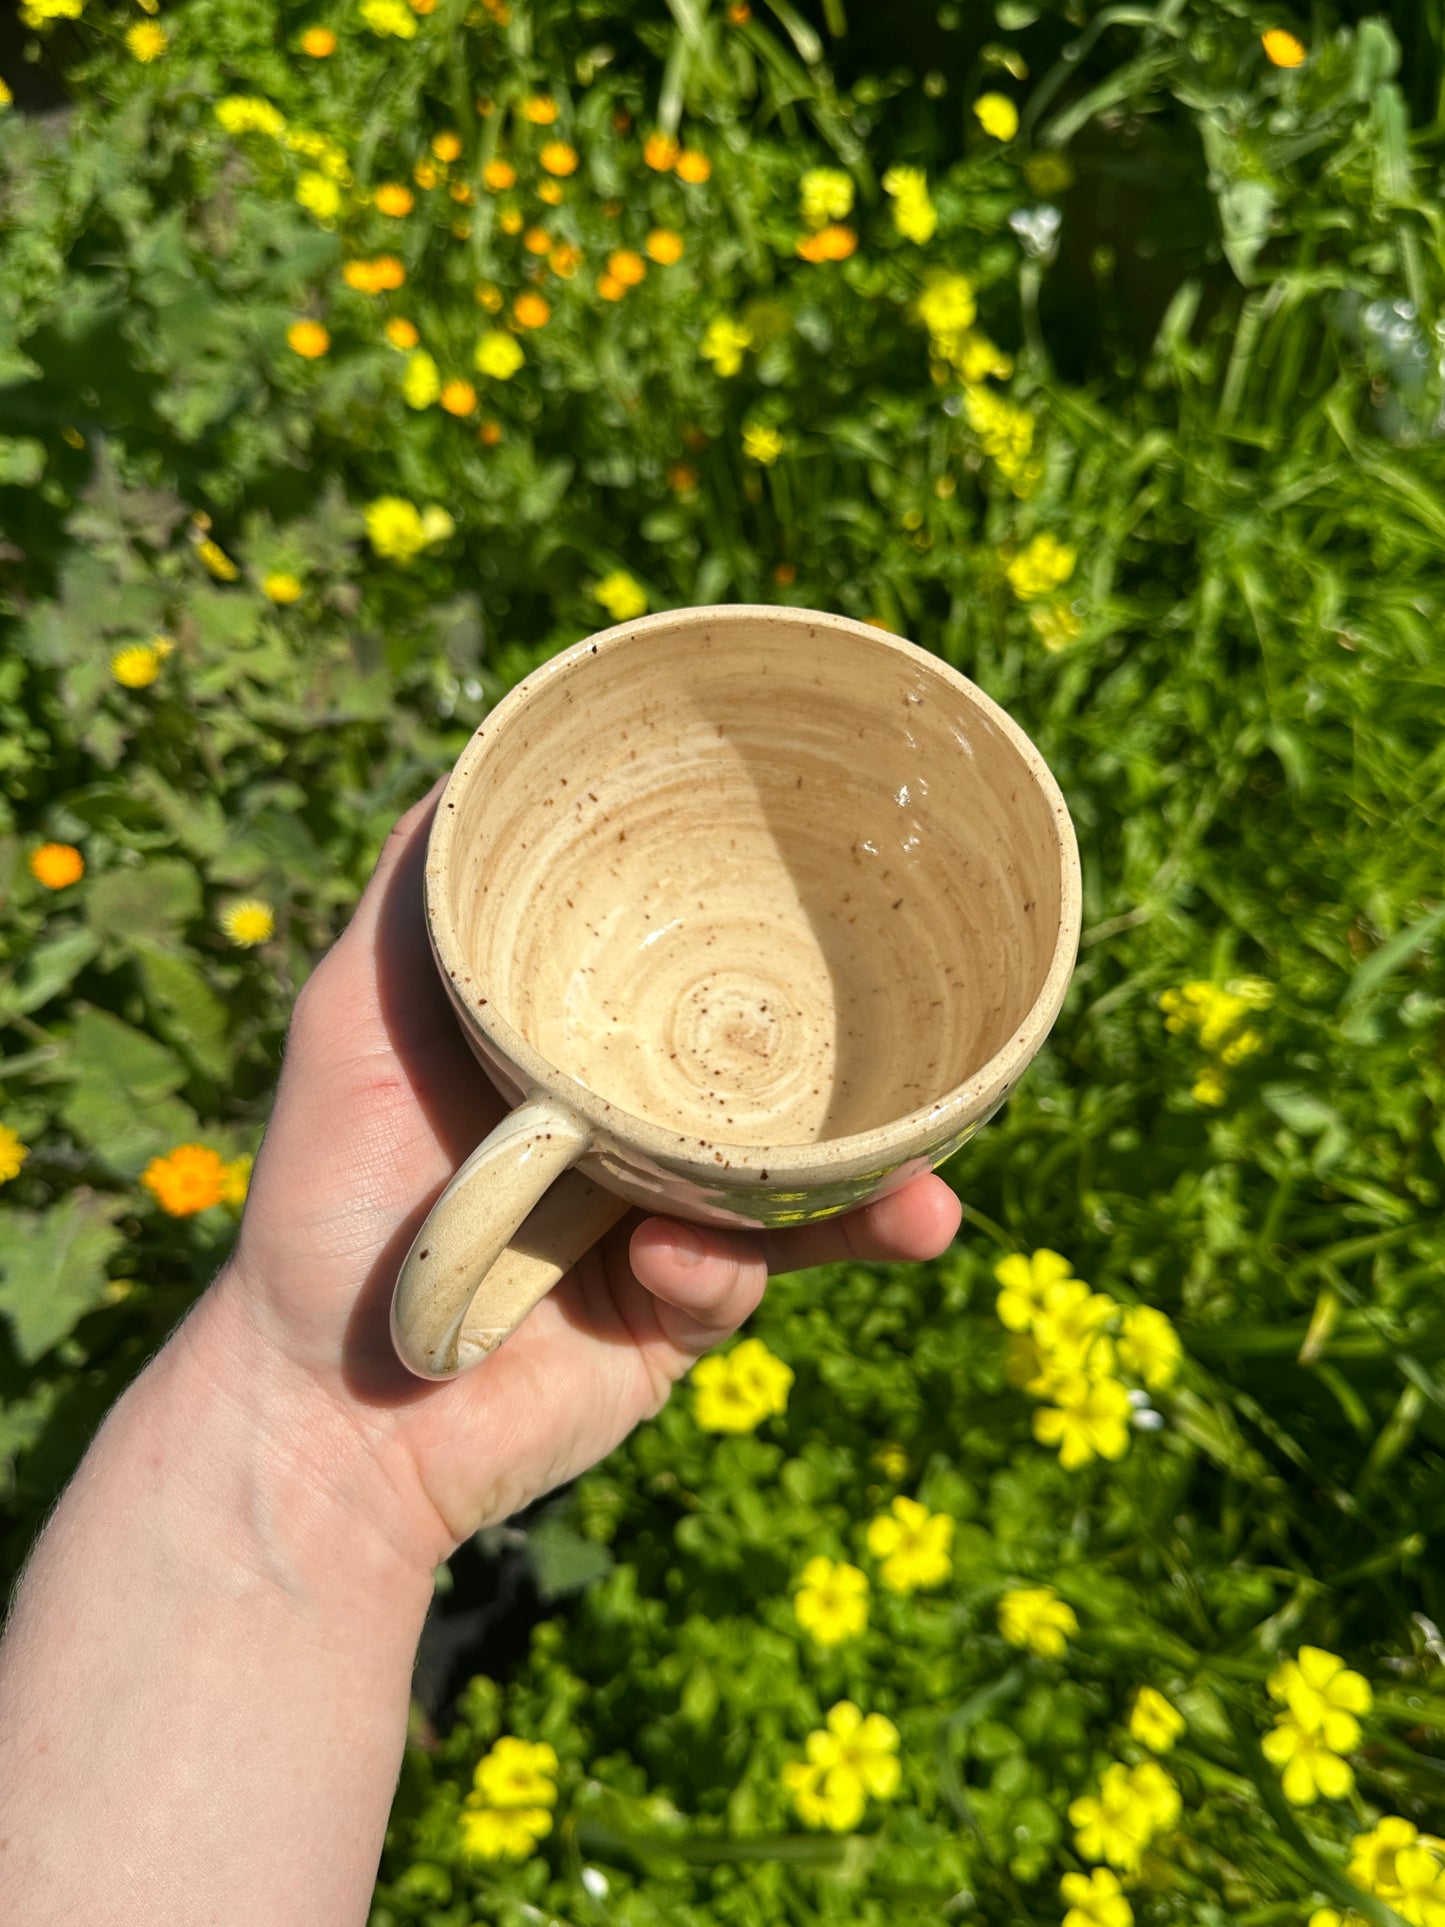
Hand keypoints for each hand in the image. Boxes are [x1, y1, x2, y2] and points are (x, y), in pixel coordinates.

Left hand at [218, 782, 961, 1564]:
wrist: (324, 1406)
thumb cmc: (326, 1198)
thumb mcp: (352, 1014)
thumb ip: (414, 900)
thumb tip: (473, 764)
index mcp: (579, 1053)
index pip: (692, 979)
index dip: (762, 935)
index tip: (840, 880)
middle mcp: (635, 1131)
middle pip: (772, 1084)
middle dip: (862, 1072)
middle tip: (941, 1035)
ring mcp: (664, 1226)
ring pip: (797, 1198)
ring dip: (874, 1199)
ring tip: (926, 1201)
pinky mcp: (674, 1321)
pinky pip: (734, 1285)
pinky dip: (719, 1273)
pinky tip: (672, 1265)